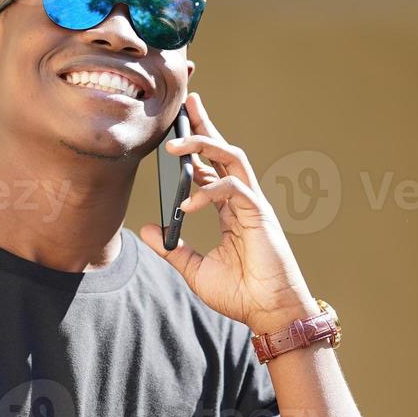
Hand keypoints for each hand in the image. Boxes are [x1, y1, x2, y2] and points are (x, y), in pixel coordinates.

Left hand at [139, 92, 318, 331]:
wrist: (269, 312)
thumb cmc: (241, 293)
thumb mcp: (195, 269)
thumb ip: (173, 248)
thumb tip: (148, 229)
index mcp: (230, 210)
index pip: (212, 168)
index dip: (196, 148)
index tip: (177, 128)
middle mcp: (242, 201)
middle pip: (224, 152)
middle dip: (206, 125)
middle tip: (188, 104)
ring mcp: (253, 205)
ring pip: (232, 158)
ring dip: (205, 145)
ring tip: (174, 145)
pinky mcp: (260, 214)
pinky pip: (233, 189)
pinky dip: (208, 191)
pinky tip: (186, 202)